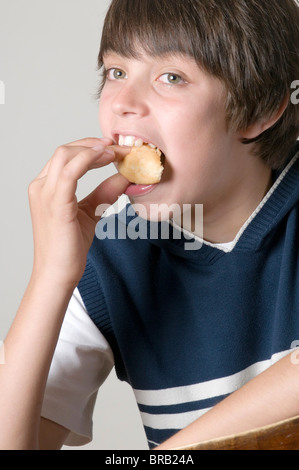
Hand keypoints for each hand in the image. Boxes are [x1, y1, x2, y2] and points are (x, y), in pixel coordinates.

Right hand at [28, 137, 128, 289]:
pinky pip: (69, 172)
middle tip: (120, 148)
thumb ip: (104, 193)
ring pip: (66, 155)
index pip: (67, 156)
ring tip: (116, 152)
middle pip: (66, 151)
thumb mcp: (91, 212)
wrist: (58, 274)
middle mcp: (41, 187)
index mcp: (46, 187)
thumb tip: (125, 177)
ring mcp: (45, 194)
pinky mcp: (55, 204)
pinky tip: (107, 159)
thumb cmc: (69, 247)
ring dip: (94, 149)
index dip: (91, 148)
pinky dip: (88, 160)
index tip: (115, 149)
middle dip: (95, 145)